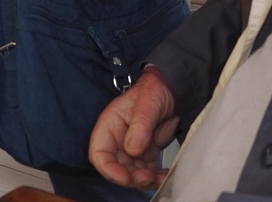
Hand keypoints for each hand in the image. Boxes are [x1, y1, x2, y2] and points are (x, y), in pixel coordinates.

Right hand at [89, 69, 178, 188]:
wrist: (172, 90)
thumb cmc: (153, 90)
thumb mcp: (147, 103)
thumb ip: (140, 125)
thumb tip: (132, 149)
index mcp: (109, 126)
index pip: (100, 154)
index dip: (109, 169)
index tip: (124, 177)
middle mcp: (118, 141)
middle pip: (117, 168)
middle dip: (131, 178)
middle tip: (148, 177)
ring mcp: (132, 149)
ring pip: (133, 173)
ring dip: (145, 180)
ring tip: (160, 178)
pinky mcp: (146, 154)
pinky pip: (148, 170)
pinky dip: (156, 177)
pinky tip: (166, 175)